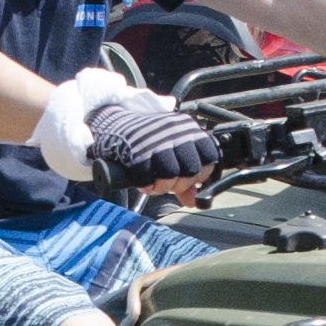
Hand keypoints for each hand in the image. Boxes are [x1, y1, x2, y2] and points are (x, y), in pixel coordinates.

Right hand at [79, 87, 223, 192]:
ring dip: (163, 187)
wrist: (116, 125)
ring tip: (156, 184)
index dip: (202, 173)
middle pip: (191, 169)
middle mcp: (175, 132)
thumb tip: (193, 200)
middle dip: (181, 184)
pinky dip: (146, 186)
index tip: (191, 177)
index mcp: (188, 128)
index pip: (209, 156)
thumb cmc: (148, 140)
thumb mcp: (172, 149)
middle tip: (171, 183)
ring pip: (170, 175)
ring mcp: (155, 141)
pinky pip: (146, 178)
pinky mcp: (136, 151)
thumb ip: (186, 173)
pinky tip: (144, 183)